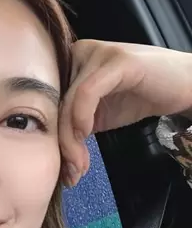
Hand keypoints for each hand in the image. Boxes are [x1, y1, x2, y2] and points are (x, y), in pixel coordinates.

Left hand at [59, 40, 191, 185]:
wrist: (183, 85)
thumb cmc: (140, 97)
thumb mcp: (99, 116)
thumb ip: (74, 126)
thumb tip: (52, 153)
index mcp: (69, 65)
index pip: (49, 104)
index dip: (53, 139)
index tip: (65, 170)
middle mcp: (78, 54)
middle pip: (56, 104)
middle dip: (63, 145)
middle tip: (72, 174)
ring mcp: (96, 53)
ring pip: (69, 102)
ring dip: (72, 140)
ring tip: (80, 165)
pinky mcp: (115, 60)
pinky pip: (87, 92)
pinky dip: (82, 117)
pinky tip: (86, 135)